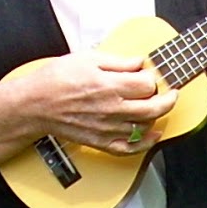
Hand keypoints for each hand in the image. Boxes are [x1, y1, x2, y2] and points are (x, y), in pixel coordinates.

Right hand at [16, 50, 177, 153]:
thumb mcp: (87, 59)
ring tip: (156, 107)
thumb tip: (138, 62)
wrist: (35, 105)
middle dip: (168, 99)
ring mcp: (107, 128)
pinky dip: (145, 143)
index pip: (147, 84)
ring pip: (144, 127)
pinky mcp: (101, 141)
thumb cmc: (56, 79)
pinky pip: (129, 148)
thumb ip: (117, 62)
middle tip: (172, 93)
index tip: (150, 75)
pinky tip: (153, 134)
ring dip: (156, 117)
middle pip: (153, 107)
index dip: (153, 78)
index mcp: (110, 85)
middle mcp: (112, 109)